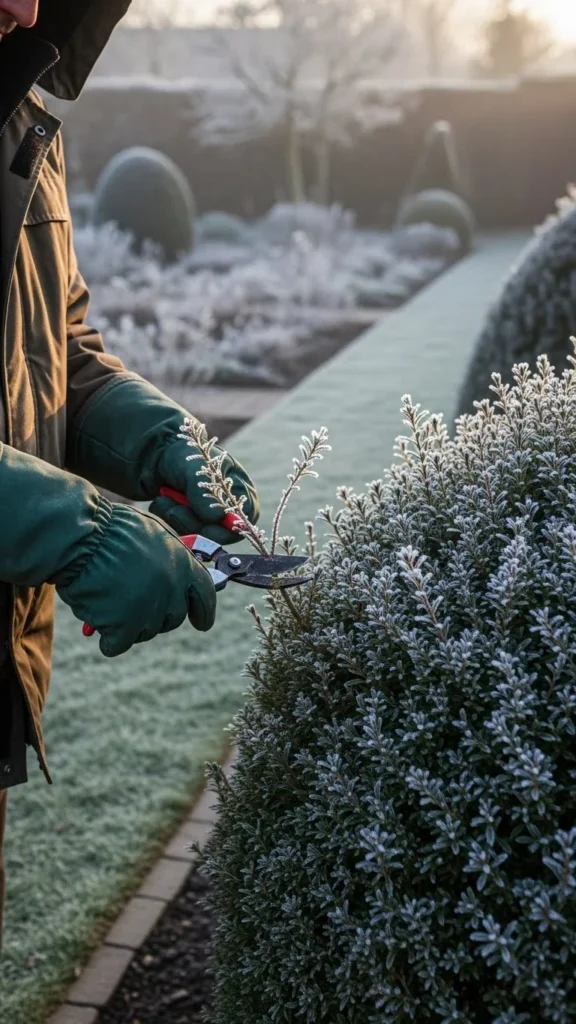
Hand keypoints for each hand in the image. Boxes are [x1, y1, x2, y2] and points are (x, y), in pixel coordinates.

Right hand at [54, 503, 216, 656]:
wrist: (83, 535)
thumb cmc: (110, 528)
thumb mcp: (152, 533)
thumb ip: (166, 559)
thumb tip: (171, 578)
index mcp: (183, 563)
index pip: (205, 596)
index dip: (204, 611)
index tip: (202, 623)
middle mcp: (172, 589)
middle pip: (173, 618)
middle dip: (156, 615)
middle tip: (132, 603)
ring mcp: (150, 610)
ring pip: (145, 632)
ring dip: (129, 624)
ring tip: (107, 599)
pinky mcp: (125, 626)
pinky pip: (118, 644)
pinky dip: (108, 639)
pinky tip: (97, 626)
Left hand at [149, 437, 259, 545]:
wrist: (155, 454)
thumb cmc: (184, 454)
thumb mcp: (195, 466)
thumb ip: (204, 492)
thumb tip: (216, 518)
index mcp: (240, 492)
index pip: (242, 522)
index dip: (224, 530)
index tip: (203, 526)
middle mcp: (227, 508)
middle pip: (218, 535)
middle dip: (192, 523)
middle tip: (174, 508)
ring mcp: (206, 518)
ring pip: (195, 536)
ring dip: (177, 518)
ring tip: (164, 498)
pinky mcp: (188, 523)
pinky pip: (179, 533)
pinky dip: (167, 519)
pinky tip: (162, 501)